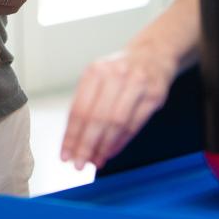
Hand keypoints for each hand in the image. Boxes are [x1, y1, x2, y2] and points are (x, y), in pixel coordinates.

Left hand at [60, 41, 177, 169]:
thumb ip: (87, 104)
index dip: (71, 136)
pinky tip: (110, 152)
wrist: (154, 53)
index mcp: (96, 71)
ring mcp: (137, 84)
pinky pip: (134, 125)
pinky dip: (120, 142)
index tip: (64, 155)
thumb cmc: (120, 72)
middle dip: (86, 145)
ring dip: (103, 147)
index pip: (79, 109)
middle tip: (78, 164)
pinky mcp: (154, 95)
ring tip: (94, 161)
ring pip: (117, 123)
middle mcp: (116, 75)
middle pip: (97, 118)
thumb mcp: (99, 78)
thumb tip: (74, 142)